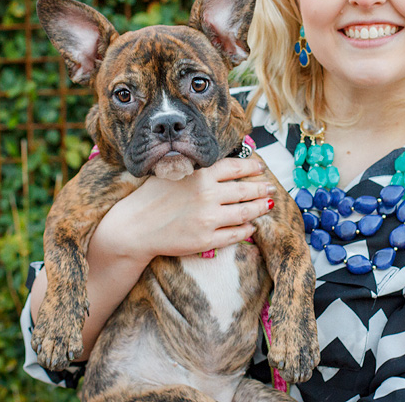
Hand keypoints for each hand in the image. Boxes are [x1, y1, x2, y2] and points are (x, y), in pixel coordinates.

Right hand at [94, 156, 274, 264]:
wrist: (134, 228)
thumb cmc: (151, 197)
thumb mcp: (173, 172)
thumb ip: (198, 169)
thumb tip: (223, 165)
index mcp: (200, 175)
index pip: (235, 167)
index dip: (252, 167)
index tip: (260, 167)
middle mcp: (208, 195)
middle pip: (245, 190)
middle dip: (262, 188)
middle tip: (271, 187)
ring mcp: (208, 218)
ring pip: (245, 212)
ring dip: (260, 208)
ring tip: (268, 204)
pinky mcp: (206, 239)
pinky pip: (235, 234)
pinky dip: (247, 229)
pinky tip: (251, 226)